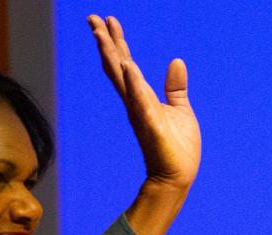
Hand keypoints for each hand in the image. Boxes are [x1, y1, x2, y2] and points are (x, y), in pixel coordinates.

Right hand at [87, 15, 200, 193]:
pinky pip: (141, 102)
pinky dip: (134, 84)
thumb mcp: (180, 110)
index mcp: (141, 98)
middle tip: (92, 18)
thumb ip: (175, 87)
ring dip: (112, 56)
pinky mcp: (152, 126)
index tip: (107, 21)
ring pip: (122, 80)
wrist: (176, 178)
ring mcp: (141, 114)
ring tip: (101, 34)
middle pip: (116, 67)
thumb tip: (176, 61)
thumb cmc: (177, 148)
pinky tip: (128, 66)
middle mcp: (136, 104)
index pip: (125, 65)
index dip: (116, 42)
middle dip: (105, 43)